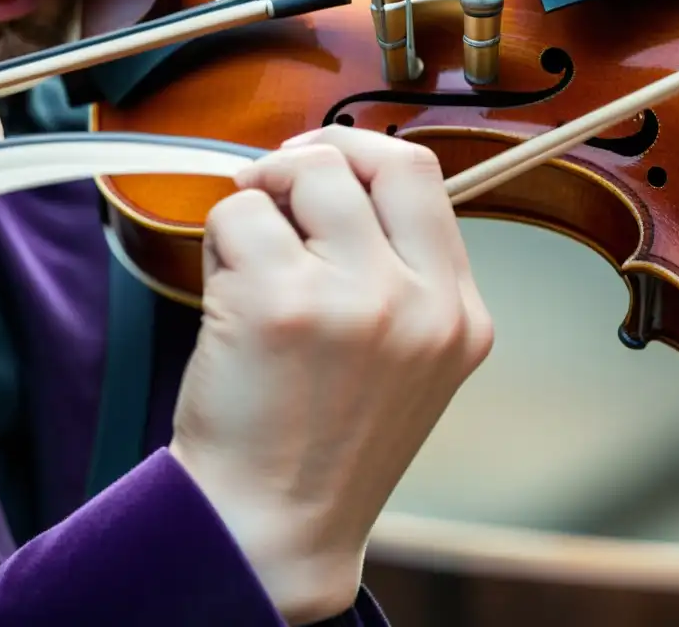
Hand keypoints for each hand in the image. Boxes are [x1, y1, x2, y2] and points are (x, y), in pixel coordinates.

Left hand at [170, 126, 493, 624]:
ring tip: (245, 261)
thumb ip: (395, 271)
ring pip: (300, 175)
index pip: (422, 175)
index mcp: (459, 314)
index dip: (360, 153)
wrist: (272, 524)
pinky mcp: (282, 302)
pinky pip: (238, 214)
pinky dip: (219, 242)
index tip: (319, 163)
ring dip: (257, 202)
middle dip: (304, 160)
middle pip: (364, 160)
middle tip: (268, 191)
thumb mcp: (405, 361)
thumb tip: (331, 179)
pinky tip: (225, 296)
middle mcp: (420, 303)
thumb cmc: (321, 443)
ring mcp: (356, 300)